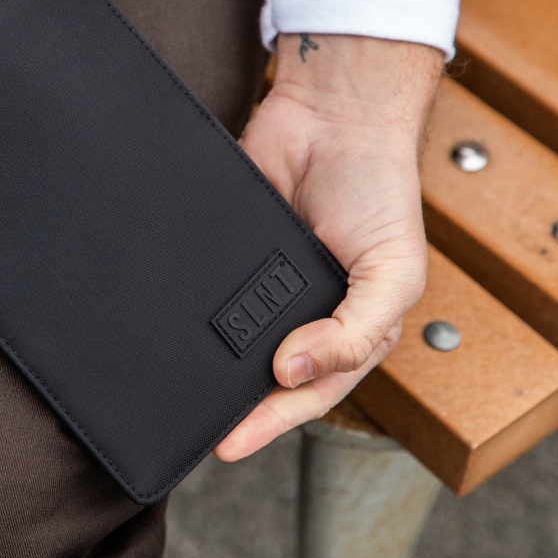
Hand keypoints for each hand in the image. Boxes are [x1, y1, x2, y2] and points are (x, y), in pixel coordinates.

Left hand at [215, 33, 442, 460]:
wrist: (336, 115)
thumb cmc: (380, 192)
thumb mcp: (393, 272)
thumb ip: (355, 330)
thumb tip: (294, 370)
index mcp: (349, 329)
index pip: (309, 391)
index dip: (271, 420)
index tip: (229, 442)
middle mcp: (302, 313)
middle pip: (263, 375)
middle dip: (232, 405)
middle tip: (193, 428)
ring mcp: (261, 282)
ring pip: (229, 337)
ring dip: (207, 363)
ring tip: (173, 391)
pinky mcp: (226, 248)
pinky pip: (203, 287)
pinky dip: (188, 308)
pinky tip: (164, 323)